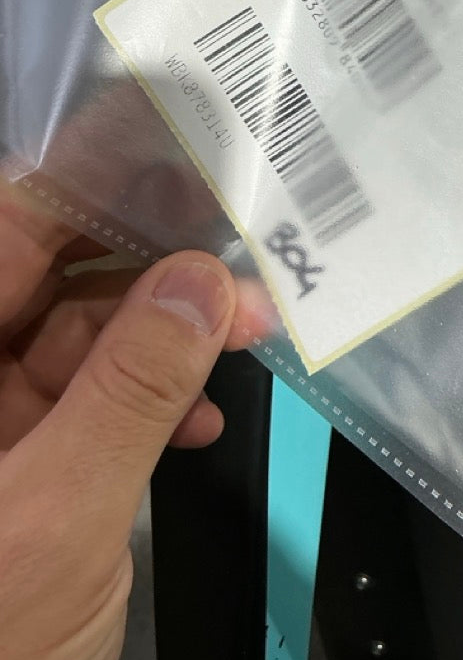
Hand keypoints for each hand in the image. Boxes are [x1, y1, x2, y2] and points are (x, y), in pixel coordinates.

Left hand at [0, 184, 267, 659]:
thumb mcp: (55, 518)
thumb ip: (129, 393)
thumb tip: (197, 290)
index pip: (8, 232)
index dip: (84, 177)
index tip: (168, 141)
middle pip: (49, 279)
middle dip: (150, 266)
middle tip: (232, 254)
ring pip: (81, 340)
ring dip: (166, 337)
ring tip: (241, 335)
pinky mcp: (20, 469)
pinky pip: (92, 405)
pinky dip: (151, 403)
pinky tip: (199, 421)